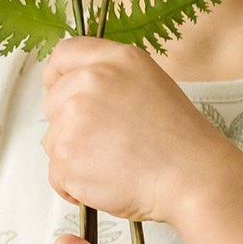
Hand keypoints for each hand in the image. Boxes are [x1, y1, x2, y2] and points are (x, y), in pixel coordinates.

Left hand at [40, 35, 227, 226]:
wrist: (190, 177)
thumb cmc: (179, 141)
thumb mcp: (149, 84)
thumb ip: (111, 78)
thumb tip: (78, 89)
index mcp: (113, 60)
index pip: (63, 56)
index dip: (57, 79)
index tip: (63, 97)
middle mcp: (90, 82)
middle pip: (52, 103)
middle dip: (69, 127)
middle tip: (103, 146)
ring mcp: (75, 119)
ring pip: (53, 142)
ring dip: (74, 160)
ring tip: (110, 168)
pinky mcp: (68, 157)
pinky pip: (56, 176)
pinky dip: (75, 187)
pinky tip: (104, 186)